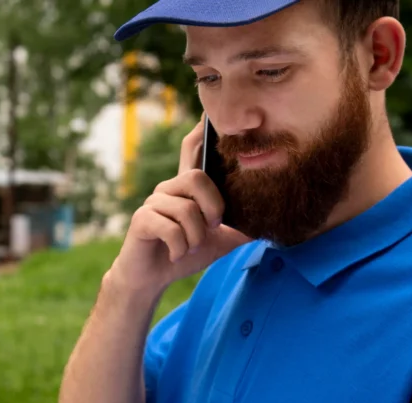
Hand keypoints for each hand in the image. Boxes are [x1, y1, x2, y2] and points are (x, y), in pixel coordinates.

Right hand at [110, 115, 251, 296]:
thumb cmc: (183, 254)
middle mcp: (168, 188)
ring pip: (186, 209)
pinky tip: (176, 255)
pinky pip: (171, 229)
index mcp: (187, 188)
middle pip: (197, 177)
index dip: (200, 132)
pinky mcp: (142, 220)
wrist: (150, 279)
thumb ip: (239, 229)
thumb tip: (269, 222)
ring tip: (190, 248)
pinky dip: (180, 248)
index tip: (208, 115)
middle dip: (212, 207)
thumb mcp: (219, 242)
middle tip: (212, 228)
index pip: (192, 149)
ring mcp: (153, 202)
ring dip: (196, 237)